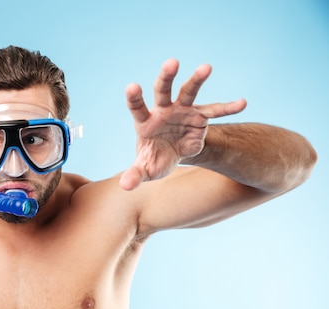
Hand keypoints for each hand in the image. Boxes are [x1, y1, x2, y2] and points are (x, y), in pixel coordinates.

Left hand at [120, 58, 246, 189]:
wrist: (175, 155)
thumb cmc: (155, 159)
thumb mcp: (146, 169)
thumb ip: (135, 174)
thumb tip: (126, 185)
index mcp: (145, 122)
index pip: (137, 107)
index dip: (135, 97)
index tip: (132, 86)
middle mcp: (163, 110)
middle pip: (162, 90)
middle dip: (166, 76)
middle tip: (172, 62)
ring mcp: (182, 110)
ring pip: (189, 91)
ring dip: (197, 79)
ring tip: (206, 67)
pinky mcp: (200, 116)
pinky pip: (215, 111)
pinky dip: (228, 108)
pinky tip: (242, 103)